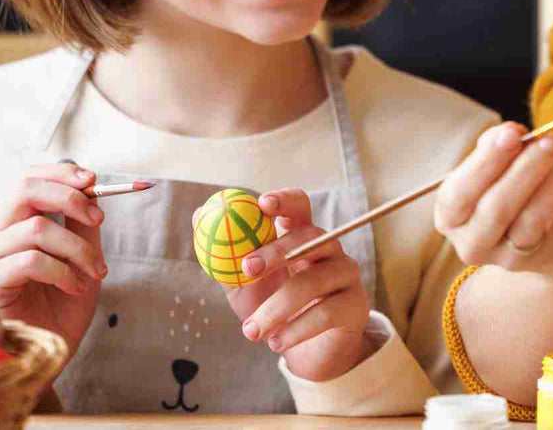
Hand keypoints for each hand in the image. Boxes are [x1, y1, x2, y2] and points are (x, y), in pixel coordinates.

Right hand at [0, 161, 106, 356]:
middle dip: (68, 197)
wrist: (47, 357)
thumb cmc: (61, 310)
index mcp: (16, 224)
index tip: (93, 180)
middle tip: (97, 219)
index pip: (28, 179)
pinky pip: (31, 260)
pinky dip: (62, 271)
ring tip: (96, 271)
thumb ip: (83, 226)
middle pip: (24, 189)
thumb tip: (92, 188)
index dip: (60, 173)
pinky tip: (74, 286)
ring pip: (36, 227)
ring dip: (77, 248)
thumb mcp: (83, 260)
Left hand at [217, 189, 371, 382]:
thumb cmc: (273, 308)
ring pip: (313, 281)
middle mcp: (329, 248)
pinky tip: (276, 343)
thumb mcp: (245, 285)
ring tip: (251, 331)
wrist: (306, 351)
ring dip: (277, 307)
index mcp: (302, 235)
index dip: (284, 200)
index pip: (299, 205)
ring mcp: (346, 274)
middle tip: (247, 269)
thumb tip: (197, 218)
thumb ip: (224, 256)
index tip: (261, 204)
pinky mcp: (355, 305)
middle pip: (310, 236)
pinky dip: (296, 329)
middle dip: (276, 251)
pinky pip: (325, 312)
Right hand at [432, 121, 552, 284]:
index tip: (512, 134)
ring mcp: (509, 259)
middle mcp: (473, 244)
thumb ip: (496, 146)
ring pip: (530, 222)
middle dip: (525, 169)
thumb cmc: (507, 186)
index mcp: (450, 216)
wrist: (537, 232)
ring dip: (551, 183)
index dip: (486, 161)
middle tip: (549, 140)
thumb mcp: (491, 167)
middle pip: (496, 208)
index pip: (460, 191)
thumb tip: (511, 132)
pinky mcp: (545, 261)